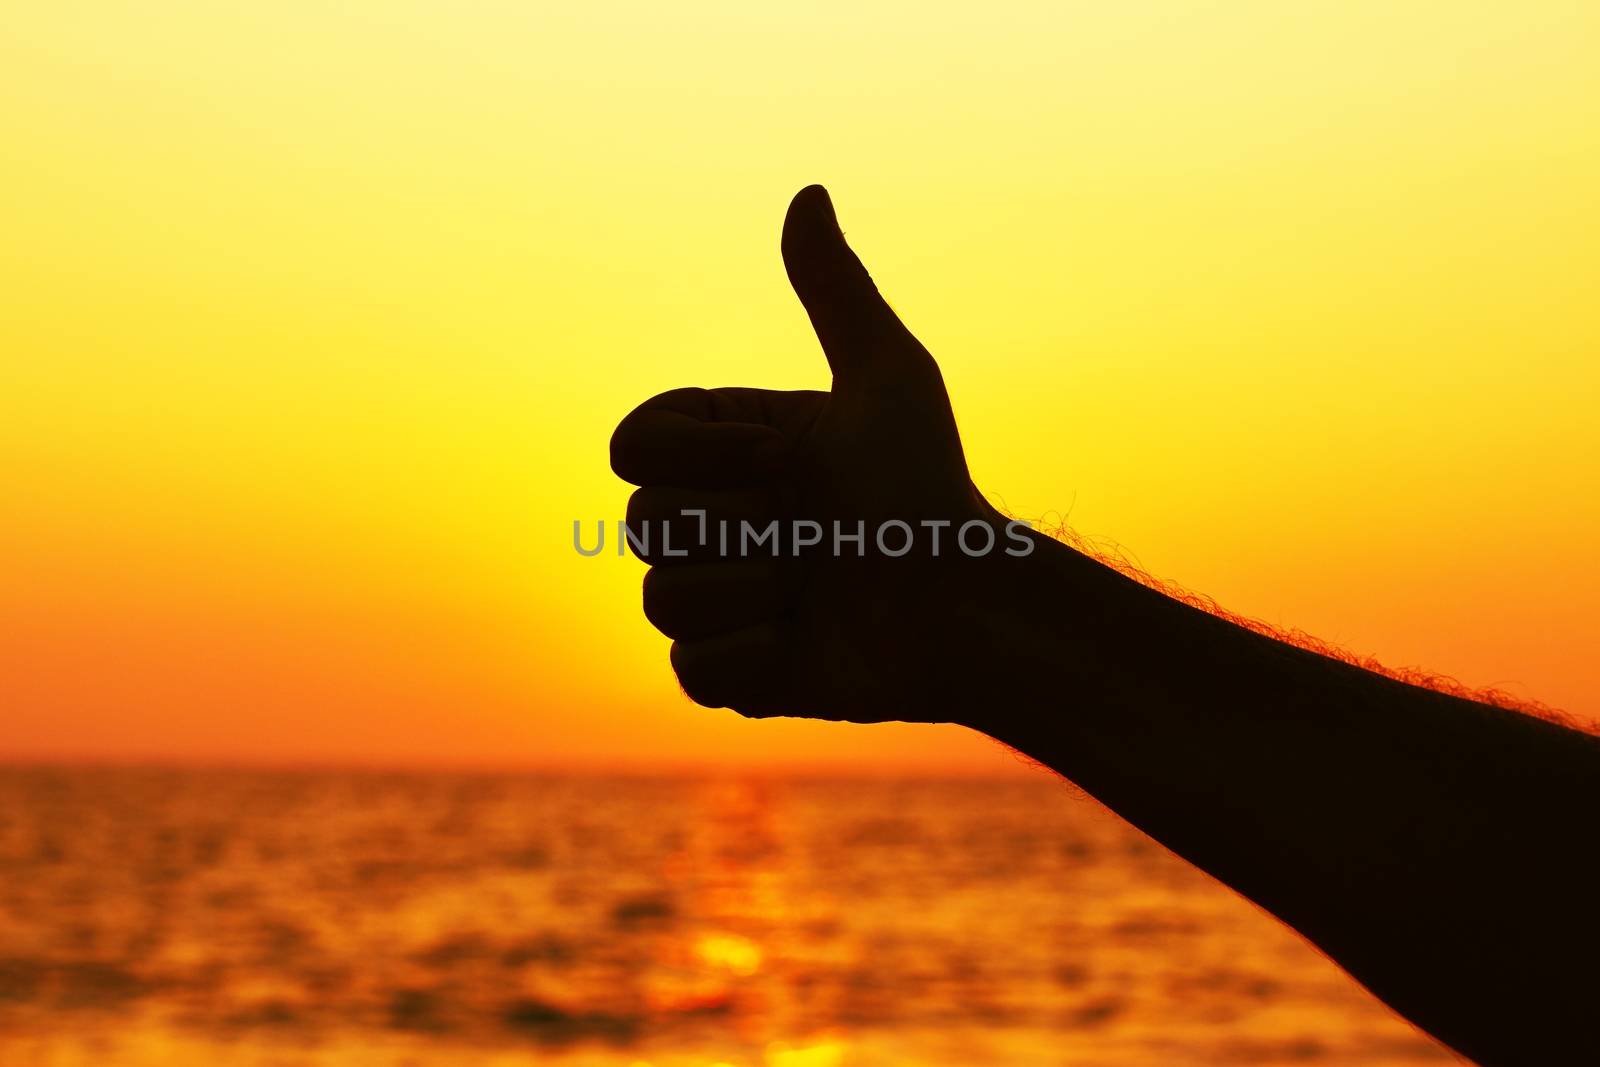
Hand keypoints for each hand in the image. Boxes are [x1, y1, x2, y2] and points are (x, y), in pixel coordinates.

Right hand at [611, 186, 1025, 722]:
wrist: (970, 605)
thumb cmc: (930, 490)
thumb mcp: (886, 380)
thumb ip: (835, 293)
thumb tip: (807, 192)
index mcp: (731, 456)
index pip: (636, 446)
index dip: (698, 455)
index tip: (784, 457)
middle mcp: (716, 523)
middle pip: (643, 525)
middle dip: (739, 527)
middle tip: (815, 534)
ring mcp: (720, 600)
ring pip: (660, 600)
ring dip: (752, 592)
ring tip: (815, 591)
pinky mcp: (735, 673)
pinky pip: (691, 671)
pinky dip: (751, 660)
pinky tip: (805, 645)